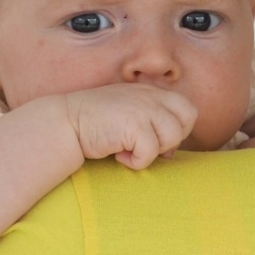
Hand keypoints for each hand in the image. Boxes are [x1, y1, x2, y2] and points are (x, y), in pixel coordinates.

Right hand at [64, 84, 197, 169]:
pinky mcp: (133, 125)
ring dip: (152, 151)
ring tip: (129, 149)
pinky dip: (136, 162)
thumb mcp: (129, 113)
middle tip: (146, 145)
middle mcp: (151, 96)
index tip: (157, 140)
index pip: (188, 108)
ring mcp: (144, 109)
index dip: (179, 128)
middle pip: (187, 120)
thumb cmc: (97, 122)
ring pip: (172, 137)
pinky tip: (118, 155)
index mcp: (152, 92)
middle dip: (172, 139)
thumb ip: (152, 123)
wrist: (66, 122)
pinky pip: (151, 153)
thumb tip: (171, 152)